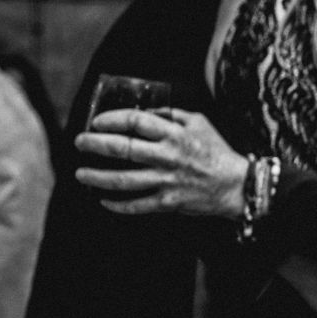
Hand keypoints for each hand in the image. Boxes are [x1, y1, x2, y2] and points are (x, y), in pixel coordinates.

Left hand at [75, 108, 248, 216]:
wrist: (236, 185)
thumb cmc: (218, 152)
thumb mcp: (200, 123)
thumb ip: (172, 115)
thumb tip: (146, 112)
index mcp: (174, 134)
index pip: (135, 122)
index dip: (111, 120)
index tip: (97, 122)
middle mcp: (167, 157)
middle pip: (122, 148)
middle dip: (95, 145)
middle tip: (80, 143)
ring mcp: (166, 181)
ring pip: (123, 180)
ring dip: (97, 177)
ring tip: (80, 174)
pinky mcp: (168, 202)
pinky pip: (137, 205)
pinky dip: (117, 205)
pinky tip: (103, 200)